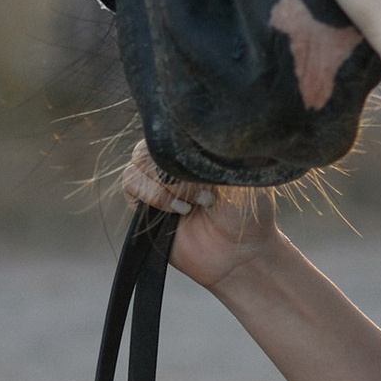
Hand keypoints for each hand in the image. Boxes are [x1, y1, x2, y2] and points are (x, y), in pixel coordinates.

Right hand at [120, 138, 279, 292]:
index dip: (182, 141)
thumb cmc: (249, 214)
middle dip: (174, 166)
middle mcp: (174, 163)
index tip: (202, 162)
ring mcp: (157, 182)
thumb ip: (219, 148)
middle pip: (151, 142)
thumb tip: (196, 129)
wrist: (241, 255)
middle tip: (204, 191)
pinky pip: (131, 184)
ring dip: (165, 183)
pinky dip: (152, 194)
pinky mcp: (144, 206)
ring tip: (192, 204)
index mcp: (196, 149)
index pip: (172, 126)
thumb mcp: (243, 172)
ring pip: (138, 162)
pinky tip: (178, 210)